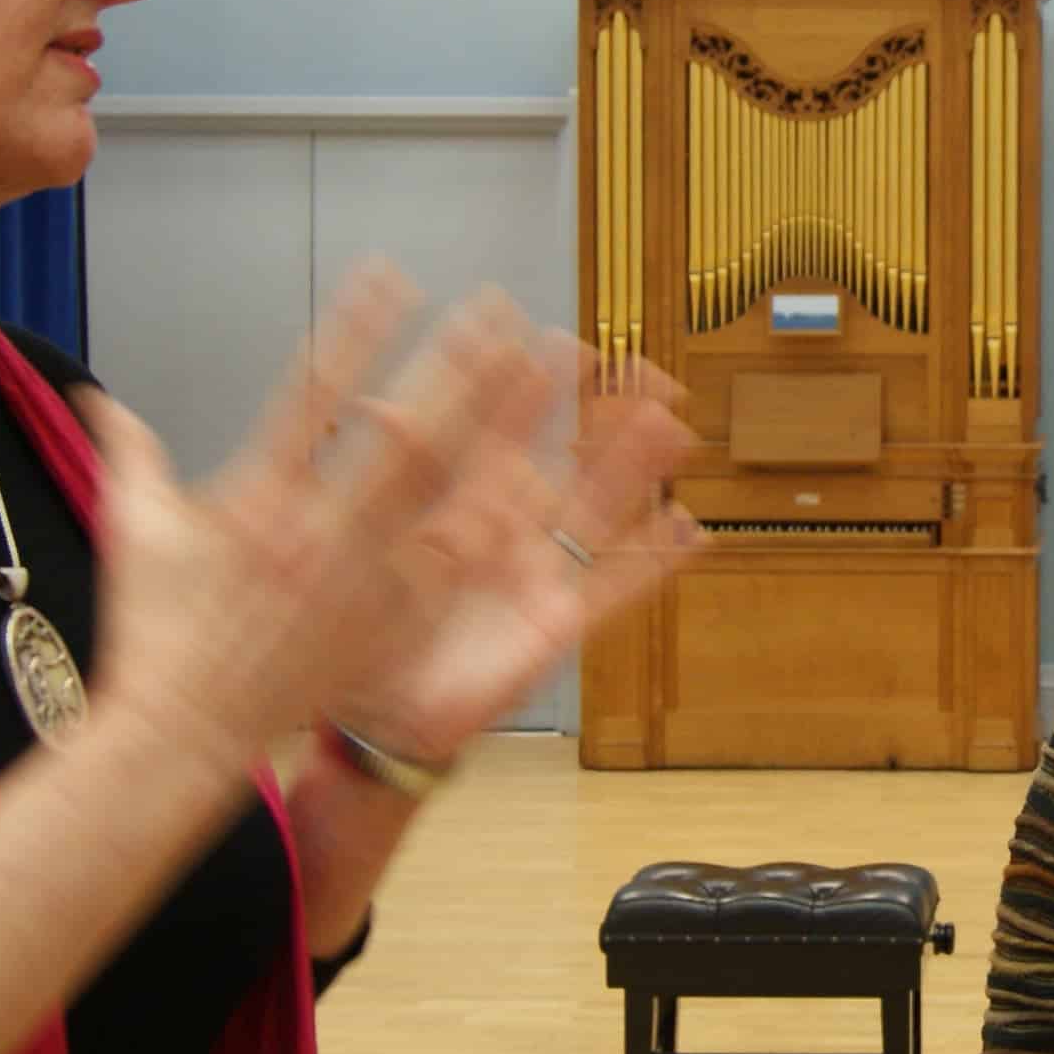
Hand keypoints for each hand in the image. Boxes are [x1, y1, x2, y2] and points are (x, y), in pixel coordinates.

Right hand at [70, 270, 567, 778]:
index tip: (392, 275)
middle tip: (500, 310)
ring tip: (538, 376)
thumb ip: (131, 456)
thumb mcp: (135, 533)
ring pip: (442, 493)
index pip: (313, 393)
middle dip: (454, 368)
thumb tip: (97, 400)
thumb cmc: (154, 634)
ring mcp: (358, 581)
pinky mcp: (386, 628)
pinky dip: (496, 522)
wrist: (179, 736)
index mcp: (255, 494)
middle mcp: (315, 530)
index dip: (356, 330)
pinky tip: (539, 480)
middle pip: (401, 434)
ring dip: (494, 430)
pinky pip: (452, 568)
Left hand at [329, 340, 703, 763]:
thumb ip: (378, 472)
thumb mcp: (363, 540)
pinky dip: (655, 561)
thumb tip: (370, 406)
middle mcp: (508, 530)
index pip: (506, 428)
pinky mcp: (557, 627)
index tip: (560, 342)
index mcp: (460, 502)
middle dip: (607, 415)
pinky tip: (690, 531)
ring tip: (673, 429)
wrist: (375, 712)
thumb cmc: (363, 625)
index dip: (535, 384)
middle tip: (641, 370)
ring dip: (637, 472)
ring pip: (600, 510)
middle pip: (569, 458)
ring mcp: (538, 574)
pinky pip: (617, 588)